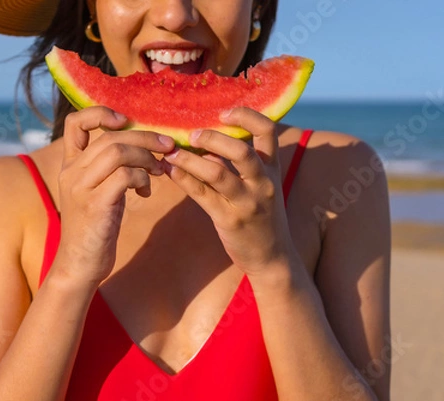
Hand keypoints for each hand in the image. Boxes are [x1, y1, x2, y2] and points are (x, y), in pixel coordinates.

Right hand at [53, 106, 174, 284]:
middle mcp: (71, 172)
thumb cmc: (95, 228)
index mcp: (70, 165)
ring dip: (146, 158)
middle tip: (167, 147)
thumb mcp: (98, 193)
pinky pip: (124, 176)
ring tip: (158, 171)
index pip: (75, 123)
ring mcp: (80, 188)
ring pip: (117, 152)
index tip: (126, 122)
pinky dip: (142, 179)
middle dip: (145, 137)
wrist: (80, 264)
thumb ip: (110, 170)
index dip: (101, 113)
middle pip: (110, 137)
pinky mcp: (94, 205)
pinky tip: (146, 192)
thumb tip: (144, 149)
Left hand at [161, 108, 295, 275]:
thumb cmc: (262, 217)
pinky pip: (203, 195)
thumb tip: (207, 143)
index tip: (222, 112)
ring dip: (190, 159)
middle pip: (240, 151)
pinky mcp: (230, 220)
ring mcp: (247, 202)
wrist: (272, 258)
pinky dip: (184, 180)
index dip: (246, 116)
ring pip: (217, 173)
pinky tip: (171, 172)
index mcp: (272, 169)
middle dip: (212, 138)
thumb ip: (238, 166)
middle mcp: (263, 183)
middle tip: (192, 135)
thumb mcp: (260, 187)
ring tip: (172, 154)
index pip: (267, 131)